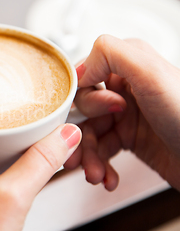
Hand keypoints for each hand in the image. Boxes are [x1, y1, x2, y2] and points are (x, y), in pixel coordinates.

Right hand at [64, 35, 179, 190]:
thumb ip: (111, 54)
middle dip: (79, 135)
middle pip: (82, 109)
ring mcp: (126, 115)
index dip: (81, 102)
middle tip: (80, 152)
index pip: (83, 78)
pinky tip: (106, 176)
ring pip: (89, 133)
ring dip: (87, 157)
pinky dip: (101, 166)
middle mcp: (125, 88)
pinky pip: (102, 151)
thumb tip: (79, 69)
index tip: (88, 118)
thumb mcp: (152, 74)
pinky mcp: (130, 139)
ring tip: (94, 173)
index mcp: (128, 65)